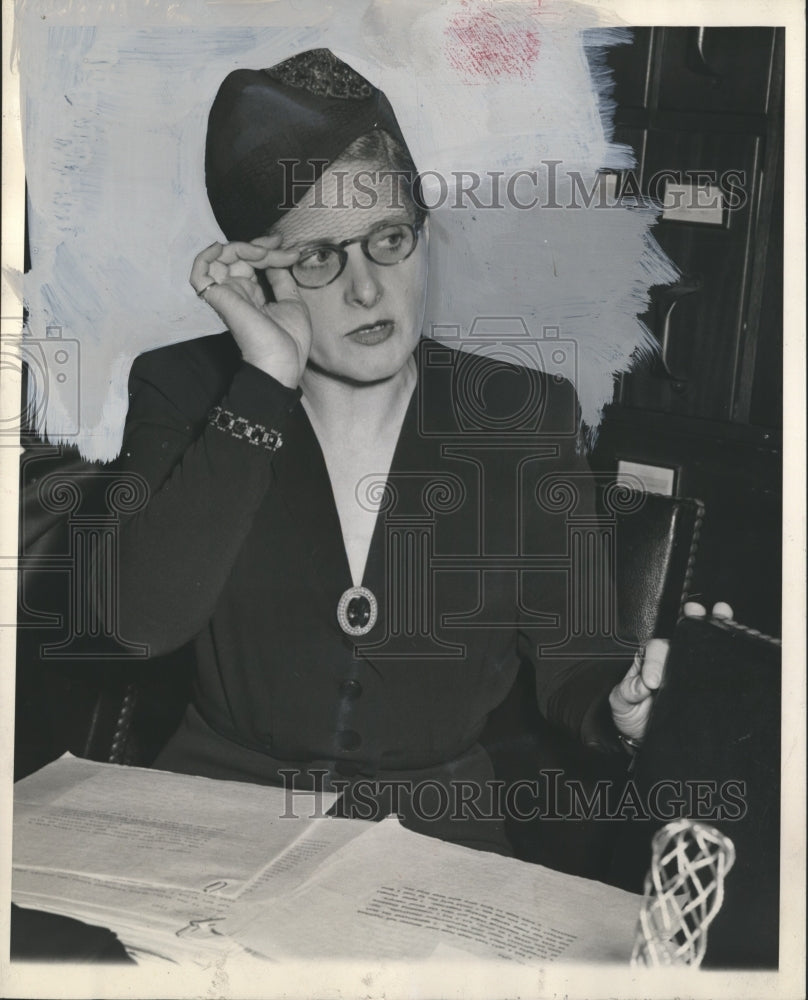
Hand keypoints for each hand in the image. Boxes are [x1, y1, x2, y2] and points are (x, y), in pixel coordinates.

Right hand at [190, 236, 309, 387]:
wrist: (282, 362)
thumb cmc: (290, 341)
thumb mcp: (292, 302)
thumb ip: (281, 280)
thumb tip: (276, 260)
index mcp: (253, 295)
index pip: (251, 264)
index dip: (266, 250)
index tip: (284, 245)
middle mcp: (237, 292)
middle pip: (238, 257)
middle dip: (258, 245)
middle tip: (278, 242)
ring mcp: (226, 294)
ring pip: (221, 258)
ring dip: (242, 247)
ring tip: (264, 252)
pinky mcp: (218, 297)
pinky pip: (200, 271)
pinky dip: (206, 255)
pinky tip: (222, 248)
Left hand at [609, 601, 733, 741]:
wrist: (646, 739)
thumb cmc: (633, 716)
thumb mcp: (621, 703)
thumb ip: (627, 691)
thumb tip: (642, 685)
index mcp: (649, 660)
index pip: (655, 650)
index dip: (656, 662)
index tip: (653, 683)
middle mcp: (670, 661)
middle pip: (683, 636)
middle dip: (692, 621)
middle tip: (695, 614)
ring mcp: (689, 671)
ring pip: (702, 645)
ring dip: (713, 627)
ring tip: (721, 613)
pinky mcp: (705, 685)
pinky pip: (717, 667)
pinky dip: (729, 652)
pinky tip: (737, 641)